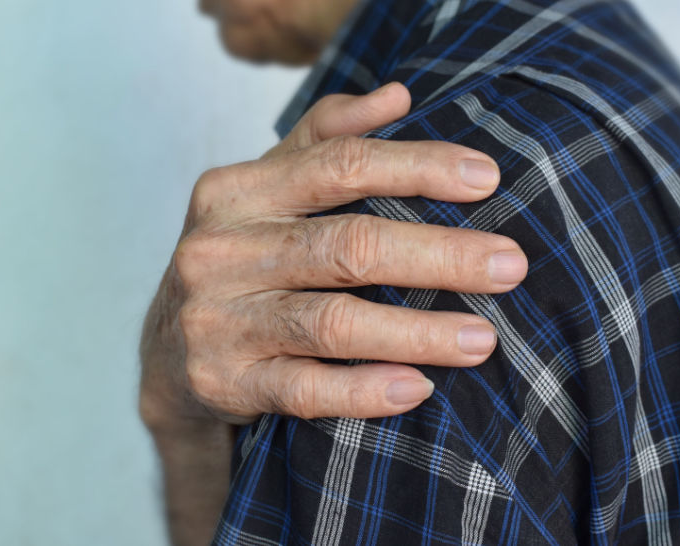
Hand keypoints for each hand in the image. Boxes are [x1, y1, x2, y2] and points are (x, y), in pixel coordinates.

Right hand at [139, 83, 527, 428]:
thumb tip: (397, 97)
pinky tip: (417, 388)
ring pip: (332, 321)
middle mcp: (220, 250)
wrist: (169, 357)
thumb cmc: (239, 263)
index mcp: (236, 192)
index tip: (487, 180)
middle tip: (510, 266)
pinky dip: (363, 389)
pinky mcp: (223, 381)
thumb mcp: (265, 192)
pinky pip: (303, 388)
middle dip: (438, 255)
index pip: (338, 165)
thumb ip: (323, 140)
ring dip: (416, 331)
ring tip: (483, 338)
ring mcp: (217, 319)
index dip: (416, 168)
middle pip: (346, 245)